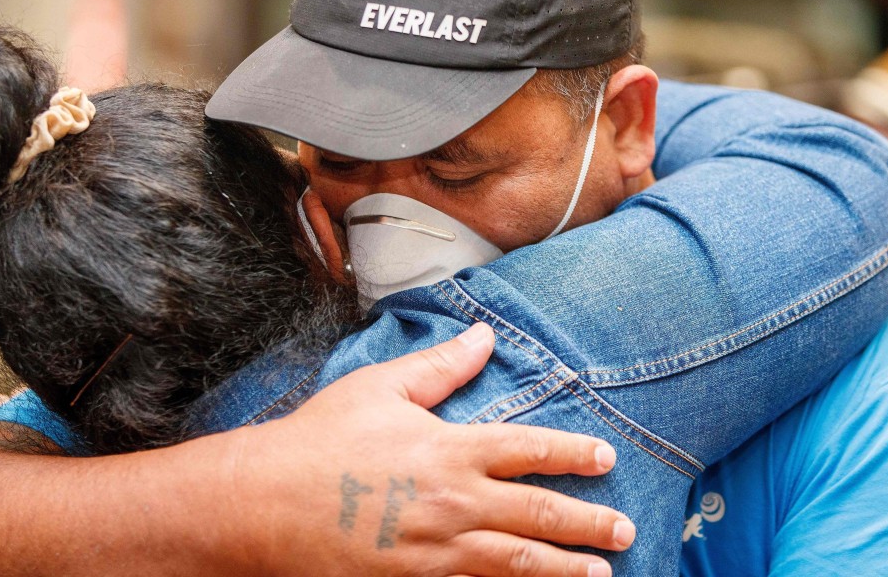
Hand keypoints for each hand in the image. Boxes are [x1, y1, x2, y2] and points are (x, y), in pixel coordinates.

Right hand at [230, 323, 633, 576]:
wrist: (264, 503)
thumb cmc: (322, 439)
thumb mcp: (381, 387)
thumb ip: (440, 365)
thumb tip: (484, 336)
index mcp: (450, 449)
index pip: (529, 450)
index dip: (573, 455)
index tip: (605, 458)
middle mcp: (453, 503)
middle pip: (538, 515)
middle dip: (587, 524)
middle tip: (624, 530)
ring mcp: (436, 552)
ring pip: (517, 564)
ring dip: (564, 571)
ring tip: (601, 576)